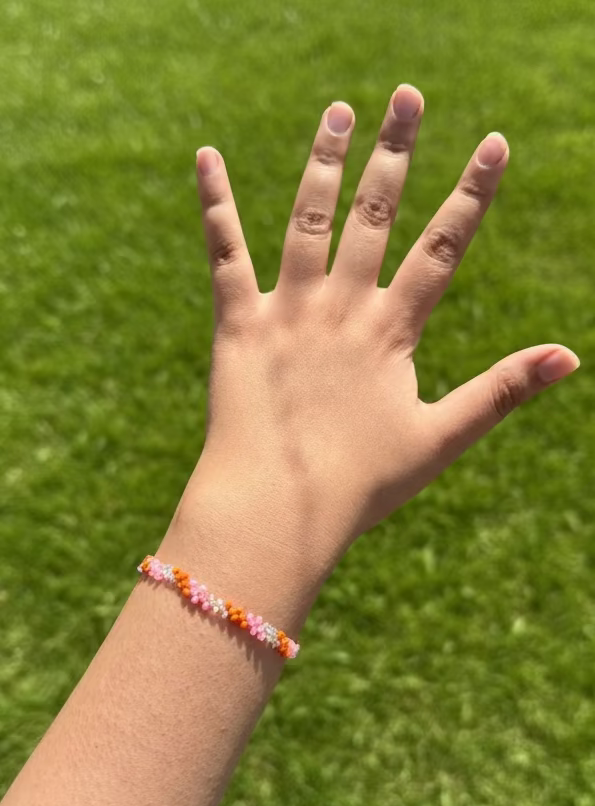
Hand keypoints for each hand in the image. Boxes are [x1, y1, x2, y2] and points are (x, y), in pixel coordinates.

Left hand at [172, 84, 578, 589]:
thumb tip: (569, 356)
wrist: (277, 508)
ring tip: (339, 111)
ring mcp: (287, 310)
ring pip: (308, 219)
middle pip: (375, 214)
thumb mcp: (440, 439)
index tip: (494, 143)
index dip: (472, 194)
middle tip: (406, 97)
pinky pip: (224, 253)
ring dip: (325, 161)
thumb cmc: (360, 484)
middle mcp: (341, 307)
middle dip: (396, 152)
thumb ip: (501, 391)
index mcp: (391, 331)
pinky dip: (214, 203)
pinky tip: (204, 156)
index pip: (442, 248)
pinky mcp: (238, 324)